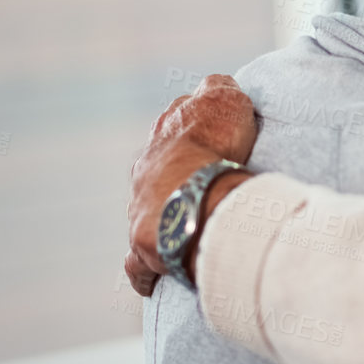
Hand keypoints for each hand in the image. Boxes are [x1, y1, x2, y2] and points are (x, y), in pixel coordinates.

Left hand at [124, 75, 259, 295]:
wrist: (193, 193)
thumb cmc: (213, 147)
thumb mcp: (225, 100)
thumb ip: (220, 88)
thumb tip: (218, 84)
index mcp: (163, 138)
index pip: (175, 129)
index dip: (196, 134)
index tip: (216, 143)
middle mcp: (144, 172)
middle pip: (155, 171)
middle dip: (173, 178)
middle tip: (204, 188)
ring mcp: (140, 208)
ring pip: (146, 213)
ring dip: (163, 220)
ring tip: (189, 231)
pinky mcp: (142, 245)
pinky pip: (138, 264)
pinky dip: (145, 271)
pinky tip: (156, 279)